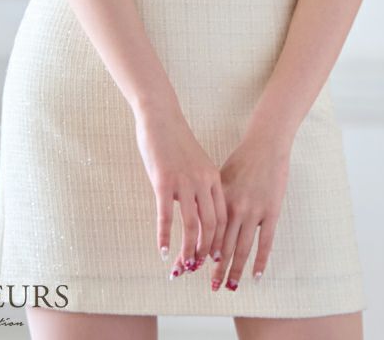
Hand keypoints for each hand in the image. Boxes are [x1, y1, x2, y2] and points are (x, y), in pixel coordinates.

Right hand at [134, 105, 227, 278]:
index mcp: (213, 178)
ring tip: (182, 265)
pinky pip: (166, 216)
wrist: (160, 116)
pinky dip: (164, 237)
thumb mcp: (196, 163)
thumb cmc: (176, 140)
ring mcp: (184, 182)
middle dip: (205, 250)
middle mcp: (202, 182)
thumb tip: (197, 210)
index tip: (213, 257)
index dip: (219, 240)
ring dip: (187, 249)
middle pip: (210, 226)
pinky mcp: (163, 182)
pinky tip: (163, 251)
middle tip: (197, 267)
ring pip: (191, 225)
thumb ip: (200, 184)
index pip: (222, 217)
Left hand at [211, 133, 290, 291]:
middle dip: (214, 268)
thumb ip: (212, 199)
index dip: (197, 251)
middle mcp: (234, 207)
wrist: (266, 144)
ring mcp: (254, 211)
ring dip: (235, 269)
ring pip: (241, 248)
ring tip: (230, 286)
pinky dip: (261, 261)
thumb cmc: (241, 159)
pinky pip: (266, 242)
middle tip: (211, 286)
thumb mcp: (220, 177)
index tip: (190, 267)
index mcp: (218, 199)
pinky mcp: (272, 211)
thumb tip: (200, 219)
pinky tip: (256, 276)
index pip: (205, 233)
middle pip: (222, 245)